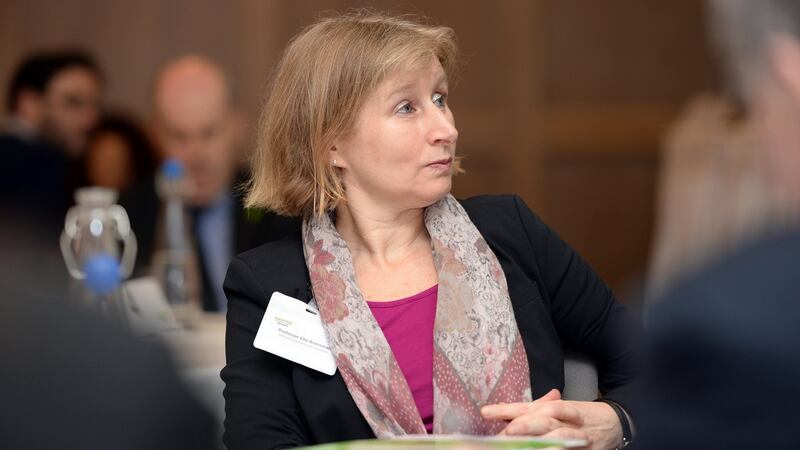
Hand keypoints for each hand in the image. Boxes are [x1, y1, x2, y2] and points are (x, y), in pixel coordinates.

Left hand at [480, 389, 622, 449]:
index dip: (506, 409)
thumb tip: (502, 411)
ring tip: (521, 440)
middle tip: (507, 431)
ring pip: (558, 434)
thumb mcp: (558, 410)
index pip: (528, 407)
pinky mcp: (586, 449)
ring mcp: (578, 435)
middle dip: (524, 424)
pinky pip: (569, 449)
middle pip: (543, 417)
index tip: (486, 412)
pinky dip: (557, 449)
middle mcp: (567, 419)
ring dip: (540, 439)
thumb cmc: (582, 417)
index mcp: (556, 407)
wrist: (617, 423)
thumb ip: (532, 411)